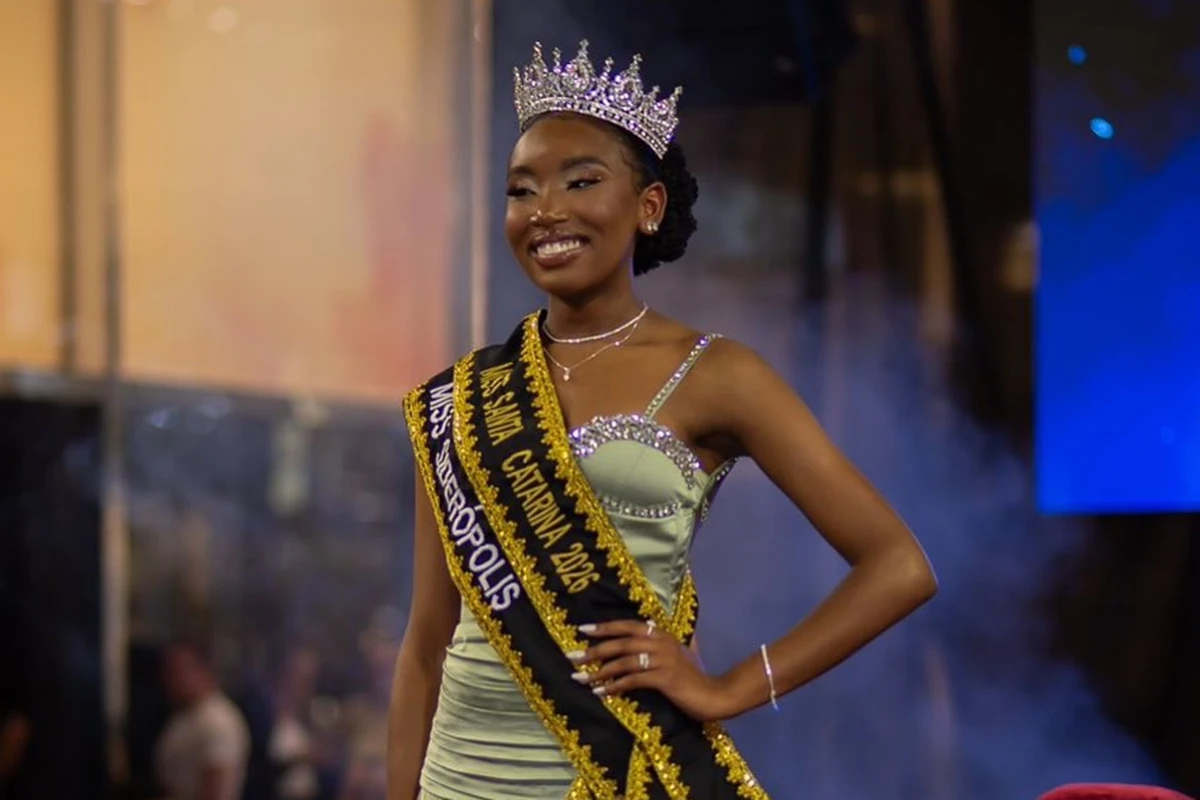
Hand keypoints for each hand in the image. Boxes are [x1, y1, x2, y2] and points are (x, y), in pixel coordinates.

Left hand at [569, 620, 734, 722]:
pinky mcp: (664, 678)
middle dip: (594, 650)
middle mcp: (660, 642)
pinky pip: (633, 680)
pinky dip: (614, 686)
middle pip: (621, 642)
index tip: (582, 629)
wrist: (713, 695)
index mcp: (661, 634)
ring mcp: (663, 659)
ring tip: (581, 679)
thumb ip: (654, 647)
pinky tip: (601, 693)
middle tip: (571, 657)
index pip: (628, 625)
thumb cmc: (691, 677)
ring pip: (623, 661)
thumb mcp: (672, 655)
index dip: (605, 627)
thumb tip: (630, 643)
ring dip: (599, 671)